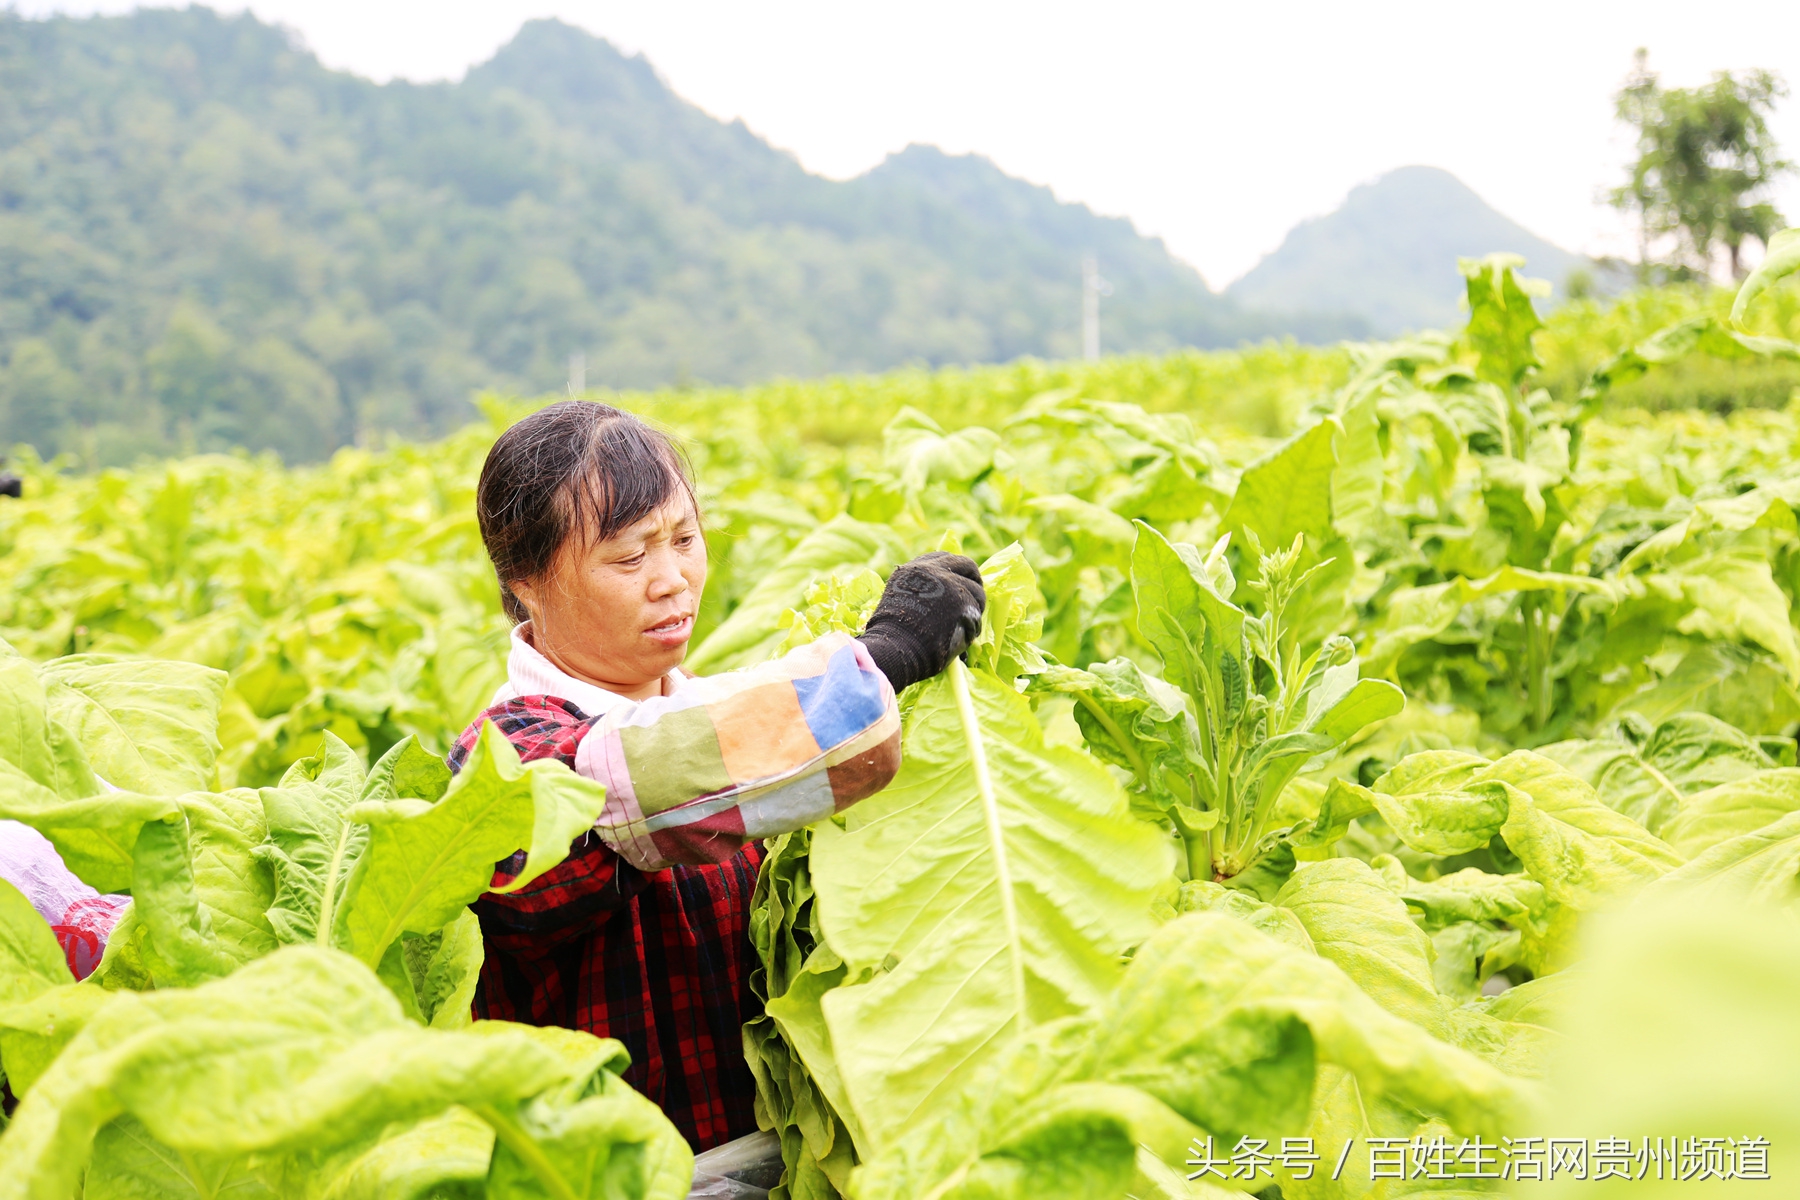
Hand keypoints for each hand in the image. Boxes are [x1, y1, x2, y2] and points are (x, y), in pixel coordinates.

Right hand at [857, 552, 985, 692]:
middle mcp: (933, 570)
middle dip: (974, 581)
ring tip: (964, 627)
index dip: (955, 571)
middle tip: (975, 598)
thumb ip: (921, 590)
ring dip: (974, 609)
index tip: (959, 582)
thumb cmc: (892, 635)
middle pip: (967, 565)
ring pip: (977, 592)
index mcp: (914, 569)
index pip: (943, 558)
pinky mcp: (963, 603)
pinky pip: (977, 614)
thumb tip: (942, 597)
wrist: (895, 648)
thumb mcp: (900, 600)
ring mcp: (950, 585)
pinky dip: (973, 628)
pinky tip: (963, 638)